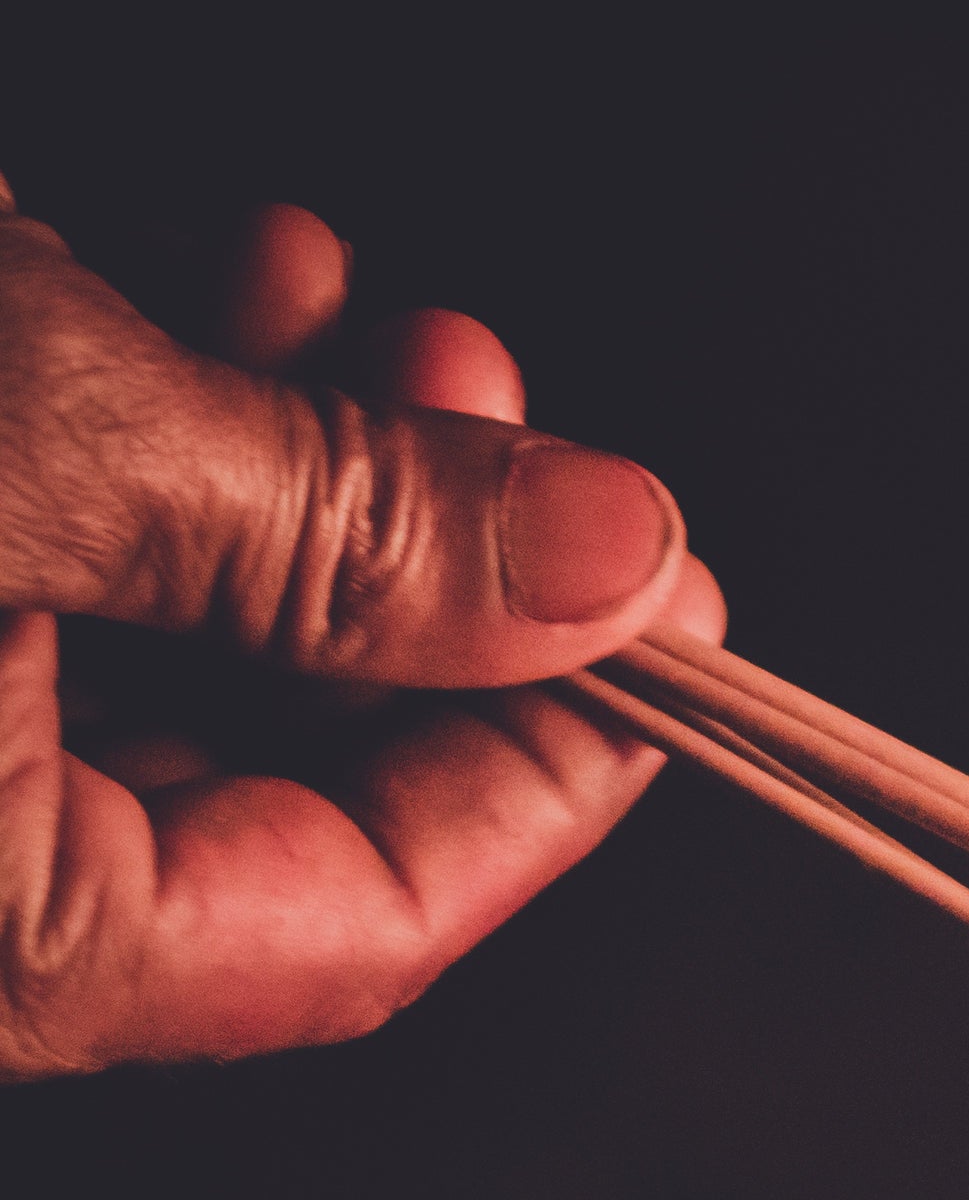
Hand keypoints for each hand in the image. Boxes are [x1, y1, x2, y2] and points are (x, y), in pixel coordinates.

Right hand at [0, 192, 716, 1076]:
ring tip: (361, 301)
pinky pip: (39, 564)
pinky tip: (223, 271)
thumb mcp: (46, 452)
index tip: (673, 616)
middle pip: (267, 785)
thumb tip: (620, 563)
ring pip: (157, 651)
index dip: (556, 766)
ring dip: (292, 461)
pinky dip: (143, 429)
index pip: (361, 928)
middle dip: (419, 566)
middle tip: (490, 388)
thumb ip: (342, 529)